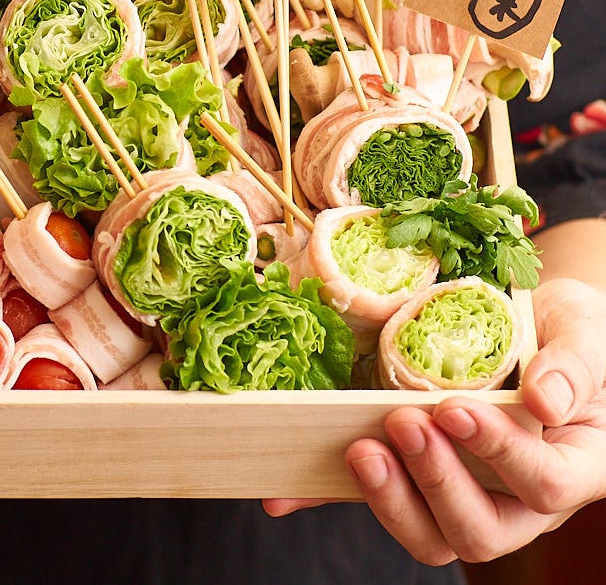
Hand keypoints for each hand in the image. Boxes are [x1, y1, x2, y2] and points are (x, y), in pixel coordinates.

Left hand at [265, 276, 605, 562]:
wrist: (531, 323)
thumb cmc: (567, 330)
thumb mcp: (583, 331)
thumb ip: (574, 364)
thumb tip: (544, 401)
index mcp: (571, 465)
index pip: (544, 485)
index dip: (500, 456)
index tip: (456, 409)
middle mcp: (517, 497)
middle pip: (481, 530)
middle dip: (437, 481)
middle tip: (402, 422)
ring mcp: (461, 492)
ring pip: (429, 535)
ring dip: (389, 498)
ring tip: (359, 447)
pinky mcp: (409, 479)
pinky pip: (368, 501)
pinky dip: (323, 500)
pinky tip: (282, 495)